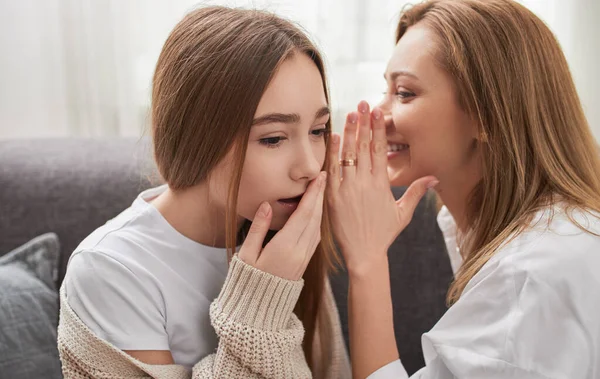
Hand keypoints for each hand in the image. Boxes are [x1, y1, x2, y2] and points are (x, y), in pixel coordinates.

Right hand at [238, 171, 325, 280]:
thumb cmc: (247, 280)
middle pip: (314, 218)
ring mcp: (304, 258)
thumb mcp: (246, 254)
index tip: (319, 178)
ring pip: (317, 228)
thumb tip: (266, 205)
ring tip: (321, 190)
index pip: (303, 215)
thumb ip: (258, 228)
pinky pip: (316, 237)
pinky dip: (318, 221)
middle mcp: (299, 252)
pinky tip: (316, 212)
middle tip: (324, 176)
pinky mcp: (305, 262)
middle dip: (320, 196)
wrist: (258, 309)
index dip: (312, 194)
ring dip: (321, 207)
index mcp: (284, 247)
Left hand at [326, 101, 437, 274]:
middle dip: (364, 123)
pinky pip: (332, 171)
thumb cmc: (384, 234)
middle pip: (364, 147)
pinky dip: (333, 153)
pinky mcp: (333, 197)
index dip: (378, 129)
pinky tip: (334, 136)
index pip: (380, 150)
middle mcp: (364, 183)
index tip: (378, 112)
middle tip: (364, 103)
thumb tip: (435, 177)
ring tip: (350, 113)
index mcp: (381, 184)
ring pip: (348, 155)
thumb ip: (416, 192)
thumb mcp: (403, 213)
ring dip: (349, 132)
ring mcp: (347, 189)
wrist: (364, 254)